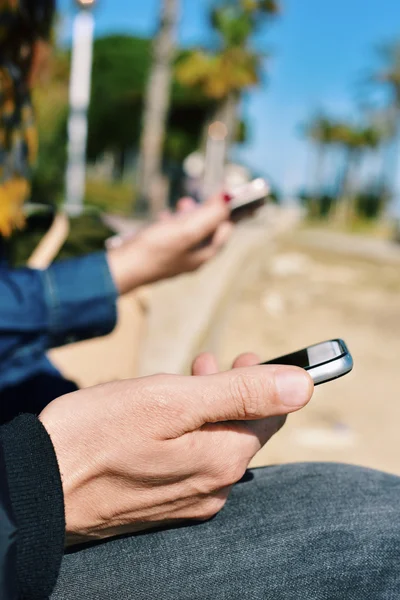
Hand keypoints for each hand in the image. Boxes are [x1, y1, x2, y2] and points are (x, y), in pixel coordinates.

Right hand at [39, 355, 312, 544]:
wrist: (37, 489)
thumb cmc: (99, 434)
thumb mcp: (173, 399)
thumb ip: (241, 393)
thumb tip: (304, 387)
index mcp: (223, 459)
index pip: (269, 415)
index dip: (267, 381)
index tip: (250, 354)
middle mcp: (213, 488)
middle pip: (241, 430)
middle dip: (234, 390)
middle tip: (214, 359)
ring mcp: (186, 501)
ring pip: (214, 444)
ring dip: (209, 408)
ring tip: (188, 378)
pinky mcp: (161, 506)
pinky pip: (189, 464)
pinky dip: (188, 433)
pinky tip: (166, 417)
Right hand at [107, 195, 231, 293]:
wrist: (121, 268)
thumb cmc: (154, 251)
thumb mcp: (186, 230)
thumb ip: (210, 216)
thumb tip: (229, 200)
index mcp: (202, 256)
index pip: (224, 232)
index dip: (227, 213)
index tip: (227, 195)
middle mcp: (191, 259)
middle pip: (208, 232)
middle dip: (208, 212)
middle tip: (204, 197)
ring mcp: (175, 258)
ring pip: (190, 233)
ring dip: (190, 215)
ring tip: (183, 203)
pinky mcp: (160, 254)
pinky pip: (172, 236)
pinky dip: (173, 223)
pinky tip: (164, 216)